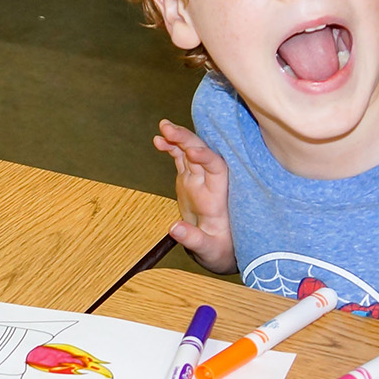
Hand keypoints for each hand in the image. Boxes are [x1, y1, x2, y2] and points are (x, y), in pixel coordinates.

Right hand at [154, 120, 235, 272]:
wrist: (220, 250)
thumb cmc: (219, 251)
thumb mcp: (209, 251)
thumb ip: (194, 239)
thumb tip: (174, 229)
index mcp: (217, 197)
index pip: (216, 169)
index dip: (205, 157)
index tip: (192, 150)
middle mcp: (209, 184)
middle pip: (201, 153)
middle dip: (186, 139)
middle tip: (168, 128)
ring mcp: (199, 180)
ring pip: (190, 152)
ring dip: (178, 138)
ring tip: (163, 128)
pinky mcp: (189, 181)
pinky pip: (181, 158)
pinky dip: (172, 148)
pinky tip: (158, 139)